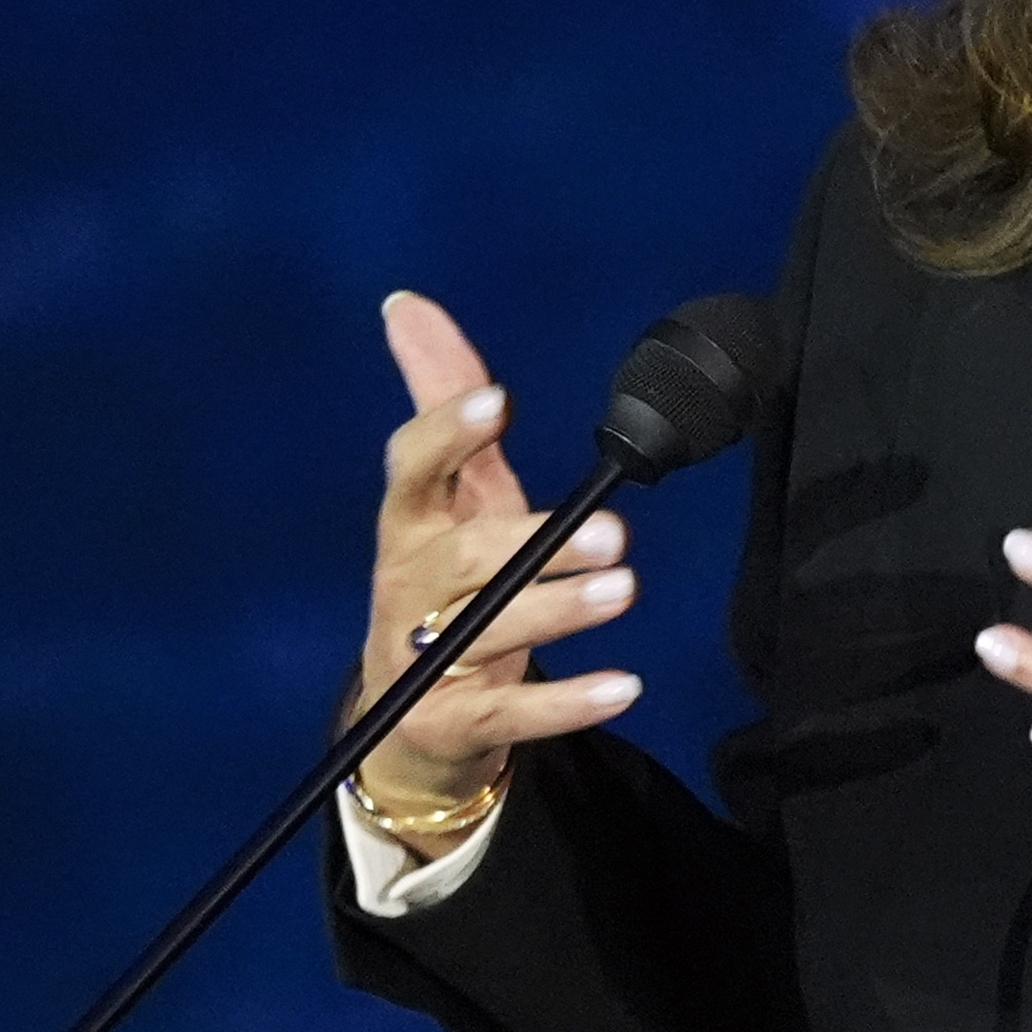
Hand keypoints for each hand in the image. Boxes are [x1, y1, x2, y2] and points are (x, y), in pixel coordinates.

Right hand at [352, 292, 643, 838]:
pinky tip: (625, 684)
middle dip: (532, 542)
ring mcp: (420, 663)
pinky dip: (566, 703)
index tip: (495, 400)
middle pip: (460, 560)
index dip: (445, 435)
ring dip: (559, 608)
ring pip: (486, 633)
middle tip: (614, 531)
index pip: (409, 472)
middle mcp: (406, 588)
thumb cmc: (444, 583)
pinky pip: (506, 715)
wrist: (411, 724)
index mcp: (408, 524)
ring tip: (625, 588)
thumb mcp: (450, 493)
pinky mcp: (447, 727)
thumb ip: (441, 401)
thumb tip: (406, 304)